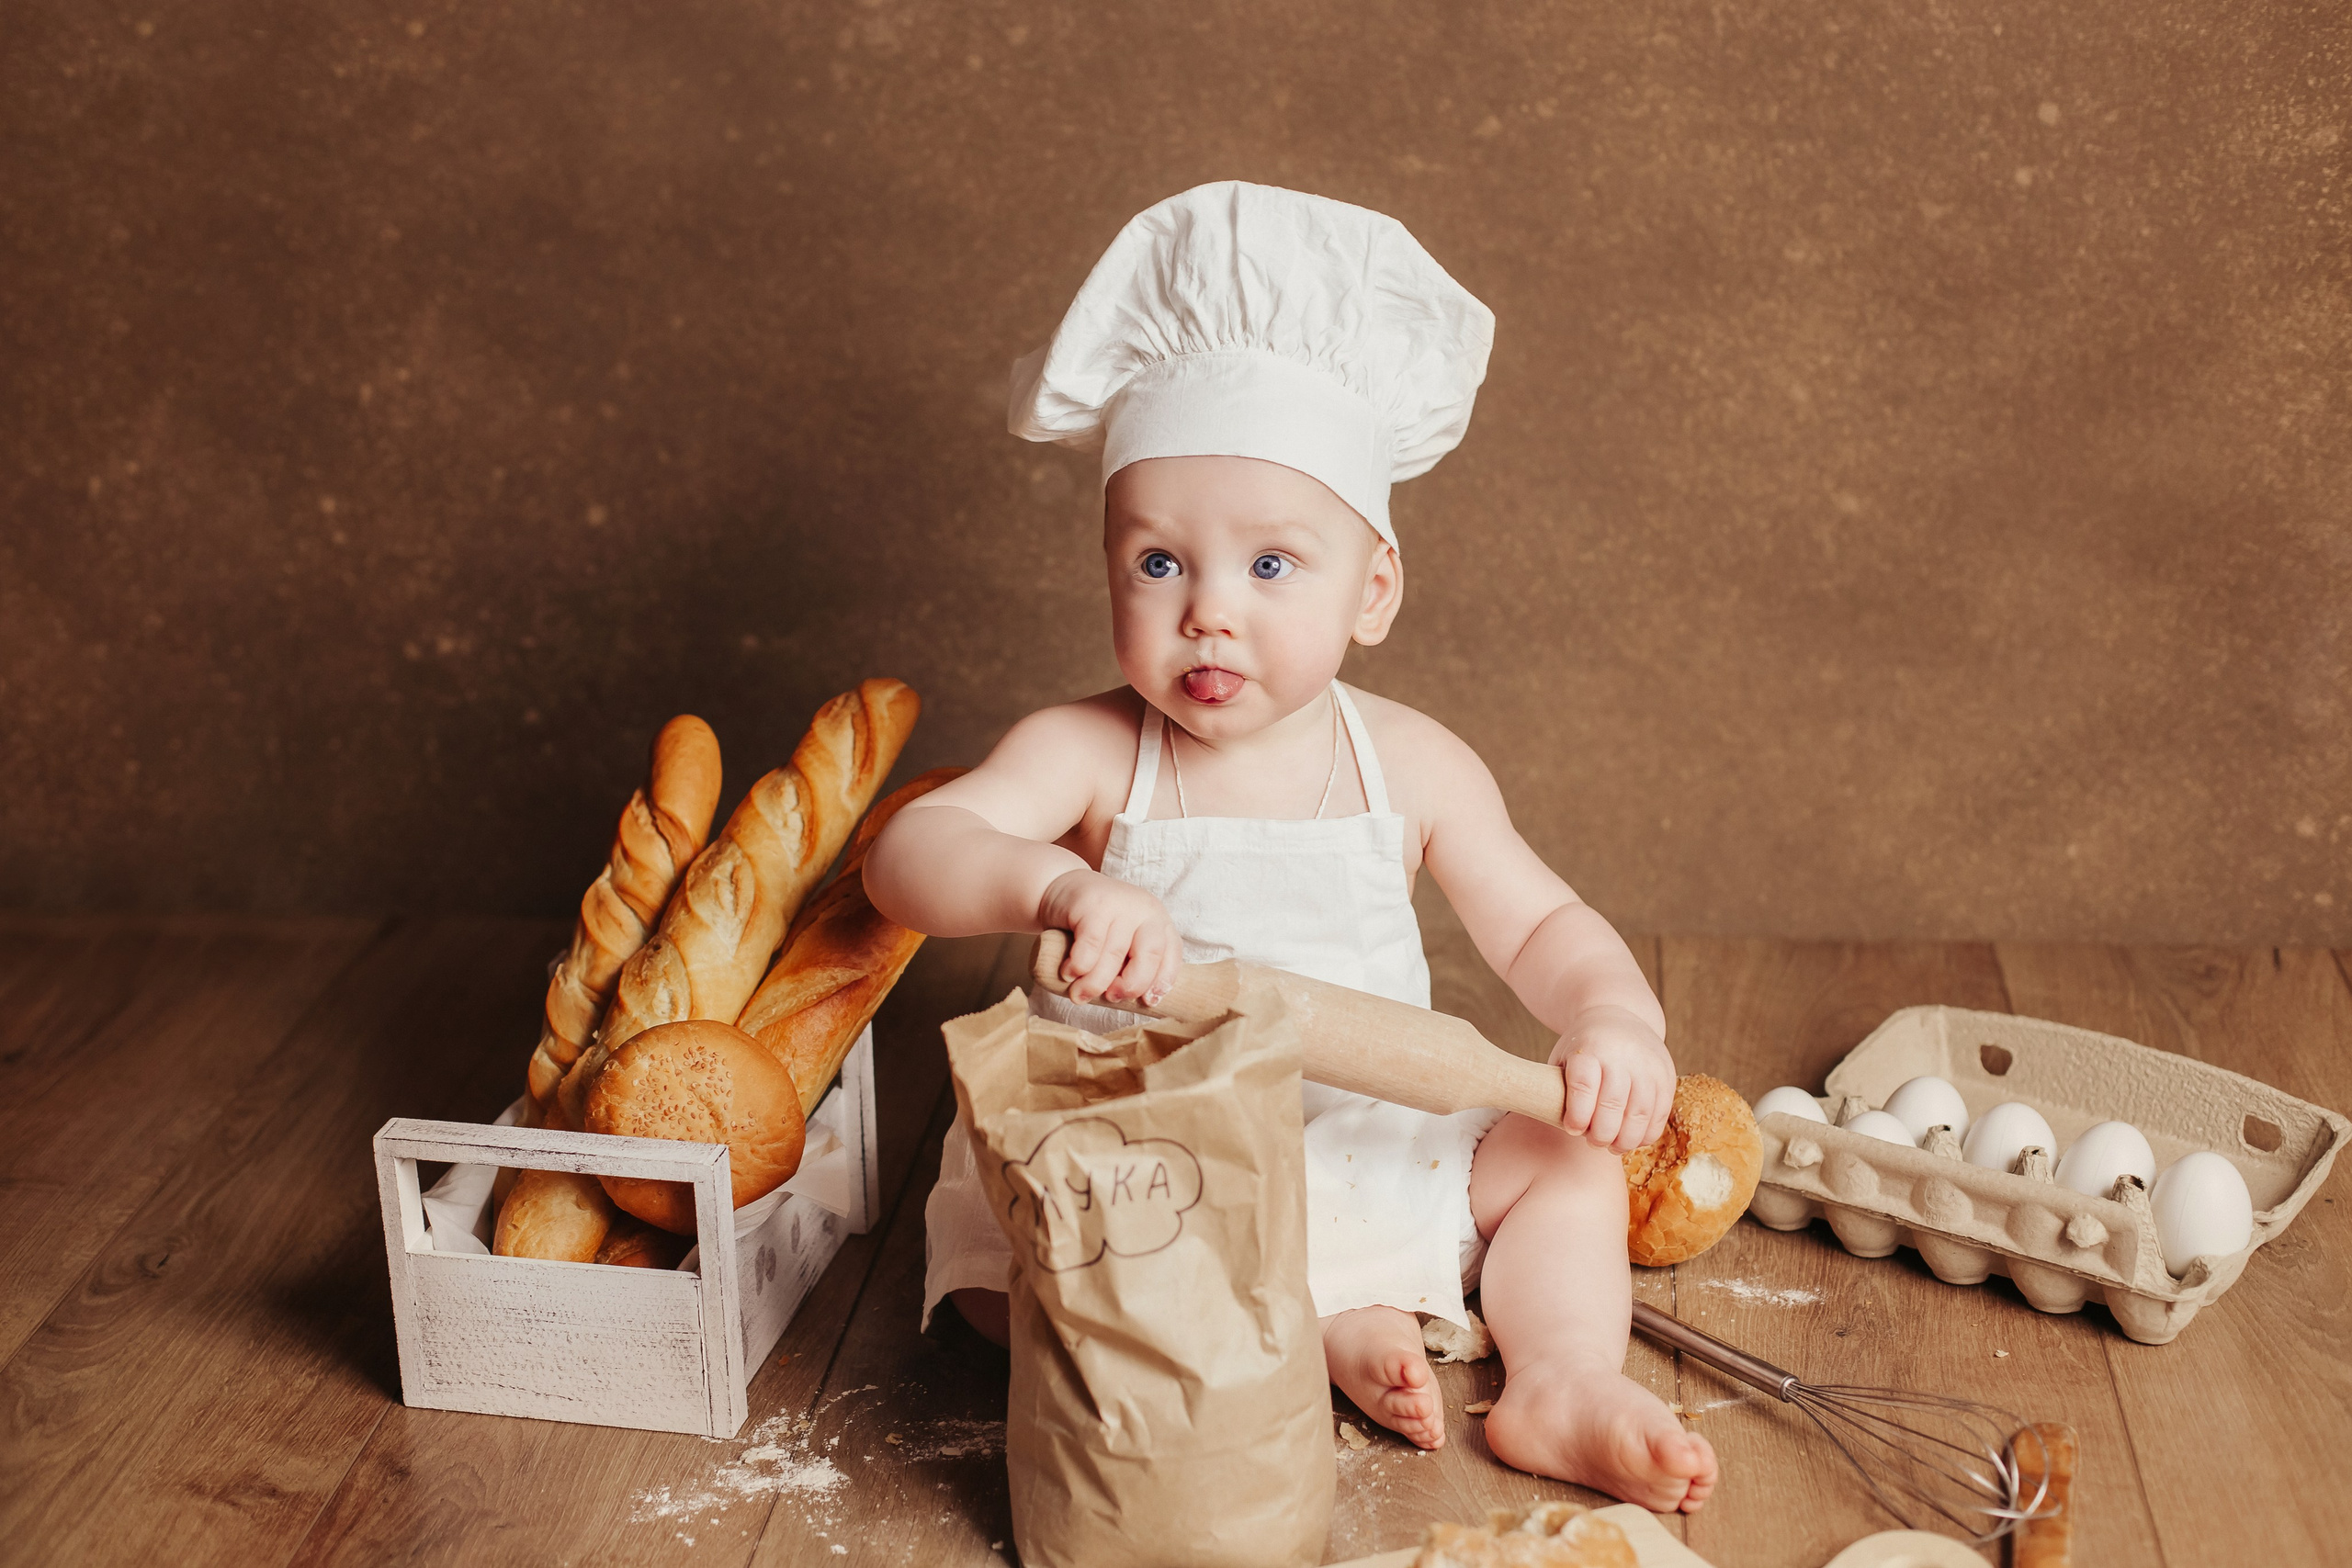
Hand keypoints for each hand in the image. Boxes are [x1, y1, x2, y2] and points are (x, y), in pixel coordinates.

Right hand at [1038, 869, 1181, 1007]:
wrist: (1060, 887)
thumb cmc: (1093, 924)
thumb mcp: (1121, 939)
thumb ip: (1130, 964)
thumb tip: (1136, 1002)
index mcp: (1158, 921)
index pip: (1170, 955)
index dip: (1161, 983)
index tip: (1147, 1002)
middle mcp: (1145, 909)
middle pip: (1148, 958)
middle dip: (1130, 986)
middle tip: (1110, 998)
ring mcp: (1120, 904)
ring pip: (1114, 956)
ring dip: (1095, 983)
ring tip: (1078, 994)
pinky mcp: (1093, 904)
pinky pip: (1090, 946)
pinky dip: (1078, 967)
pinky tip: (1068, 973)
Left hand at [1552, 1005, 1674, 1153]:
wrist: (1621, 1016)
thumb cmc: (1585, 1048)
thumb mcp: (1564, 1057)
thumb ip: (1559, 1088)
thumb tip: (1560, 1128)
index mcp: (1590, 1048)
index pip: (1583, 1085)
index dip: (1577, 1114)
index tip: (1572, 1129)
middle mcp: (1622, 1055)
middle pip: (1613, 1104)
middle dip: (1602, 1134)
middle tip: (1593, 1142)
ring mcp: (1648, 1066)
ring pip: (1640, 1114)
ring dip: (1626, 1140)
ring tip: (1612, 1146)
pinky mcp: (1666, 1077)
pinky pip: (1659, 1114)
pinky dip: (1646, 1135)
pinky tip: (1632, 1139)